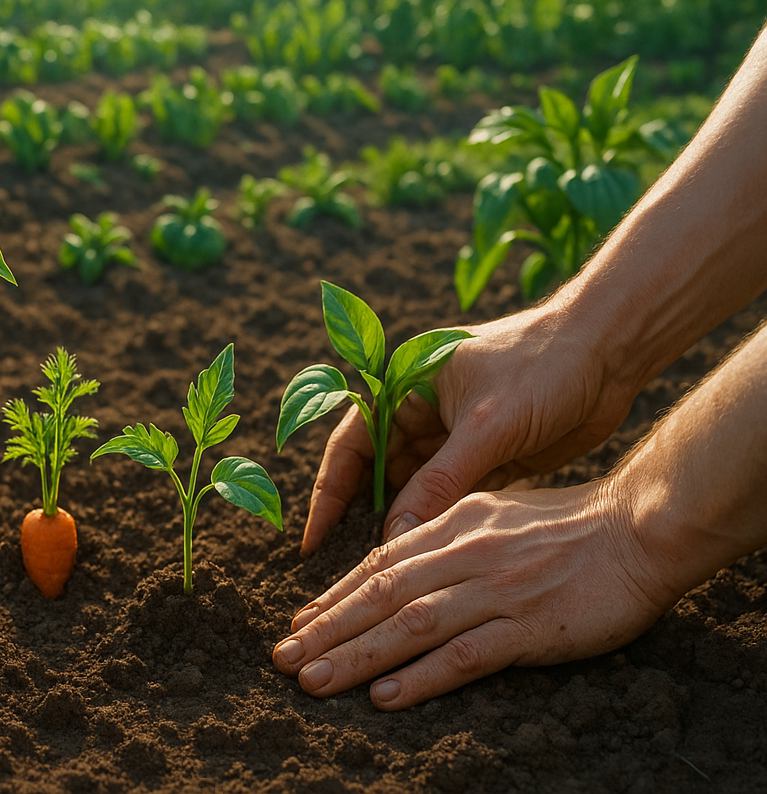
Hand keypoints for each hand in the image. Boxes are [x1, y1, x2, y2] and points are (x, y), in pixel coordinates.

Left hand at [273, 481, 677, 708]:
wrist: (638, 530)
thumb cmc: (568, 526)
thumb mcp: (493, 514)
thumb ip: (445, 534)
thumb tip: (397, 557)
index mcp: (452, 526)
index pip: (379, 565)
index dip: (334, 597)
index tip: (299, 624)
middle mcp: (464, 555)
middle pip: (380, 595)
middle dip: (326, 630)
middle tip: (283, 659)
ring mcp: (495, 590)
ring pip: (410, 625)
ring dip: (356, 655)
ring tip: (313, 681)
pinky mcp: (529, 626)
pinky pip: (466, 654)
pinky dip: (423, 676)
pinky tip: (386, 696)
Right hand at [300, 302, 634, 555]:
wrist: (611, 351)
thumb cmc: (542, 366)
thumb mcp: (486, 426)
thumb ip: (439, 482)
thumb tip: (395, 538)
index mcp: (403, 385)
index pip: (351, 445)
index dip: (329, 495)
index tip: (314, 542)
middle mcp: (421, 411)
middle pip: (378, 474)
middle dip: (363, 518)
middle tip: (346, 568)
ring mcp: (454, 437)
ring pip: (415, 491)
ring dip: (404, 526)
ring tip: (388, 573)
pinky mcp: (488, 459)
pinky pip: (451, 499)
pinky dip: (441, 525)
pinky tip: (431, 559)